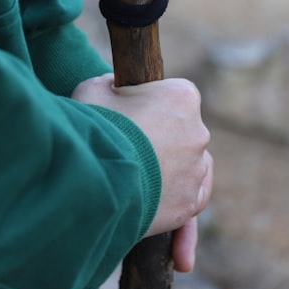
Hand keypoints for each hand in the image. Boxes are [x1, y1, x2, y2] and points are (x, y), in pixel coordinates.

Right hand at [72, 74, 212, 269]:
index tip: (130, 114)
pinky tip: (160, 198)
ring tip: (139, 177)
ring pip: (190, 165)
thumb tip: (113, 88)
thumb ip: (110, 85)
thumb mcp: (93, 89)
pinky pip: (192, 198)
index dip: (150, 104)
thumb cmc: (93, 127)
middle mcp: (198, 132)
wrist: (90, 177)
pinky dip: (179, 199)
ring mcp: (195, 170)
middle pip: (183, 132)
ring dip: (170, 169)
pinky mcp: (188, 203)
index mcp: (181, 96)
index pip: (174, 95)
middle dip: (160, 138)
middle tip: (128, 147)